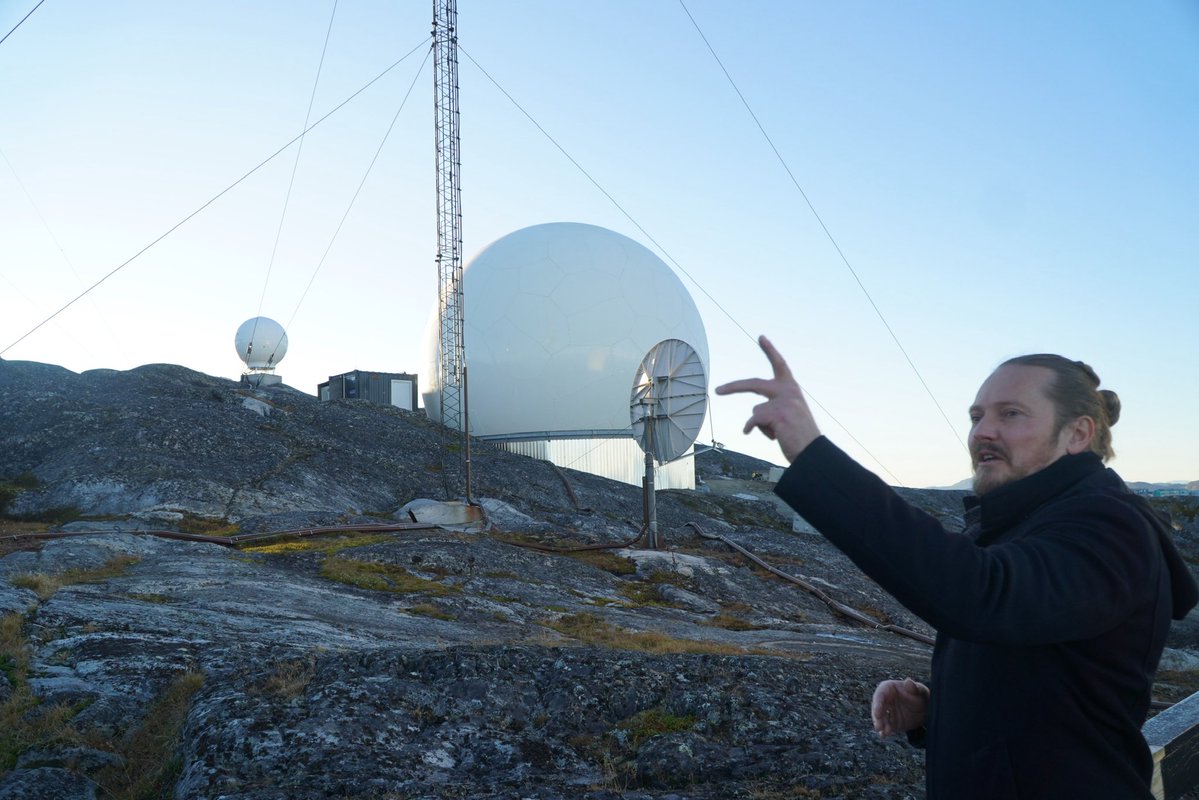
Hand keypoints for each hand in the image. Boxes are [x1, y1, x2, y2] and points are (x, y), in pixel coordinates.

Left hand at [714, 335, 820, 462]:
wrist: (813, 451)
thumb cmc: (801, 436)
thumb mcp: (791, 414)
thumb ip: (777, 405)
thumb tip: (754, 415)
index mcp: (792, 388)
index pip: (780, 364)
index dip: (770, 350)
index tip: (761, 337)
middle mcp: (788, 391)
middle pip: (753, 384)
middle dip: (733, 387)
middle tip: (717, 390)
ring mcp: (783, 402)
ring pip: (755, 411)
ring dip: (761, 425)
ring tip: (779, 433)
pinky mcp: (777, 414)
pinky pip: (753, 421)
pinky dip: (754, 430)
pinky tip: (771, 438)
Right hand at [871, 678, 929, 737]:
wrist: (927, 710)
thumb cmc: (922, 696)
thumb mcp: (921, 691)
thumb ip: (915, 687)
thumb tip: (908, 681)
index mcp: (889, 688)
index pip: (880, 694)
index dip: (877, 704)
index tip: (877, 714)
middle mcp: (885, 699)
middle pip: (877, 707)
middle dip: (877, 718)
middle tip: (878, 727)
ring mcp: (887, 711)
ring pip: (880, 718)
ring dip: (880, 725)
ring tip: (885, 732)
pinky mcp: (891, 722)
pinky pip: (886, 726)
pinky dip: (884, 731)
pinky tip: (884, 735)